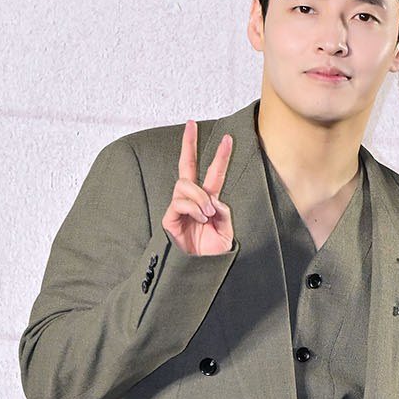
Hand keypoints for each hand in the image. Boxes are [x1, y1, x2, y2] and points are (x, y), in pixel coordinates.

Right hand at [162, 121, 234, 254]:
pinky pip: (179, 202)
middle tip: (190, 123)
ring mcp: (179, 209)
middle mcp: (192, 202)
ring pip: (185, 184)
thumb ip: (225, 215)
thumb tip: (213, 199)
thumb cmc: (212, 257)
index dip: (221, 157)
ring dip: (199, 196)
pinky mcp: (169, 219)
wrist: (198, 274)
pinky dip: (193, 207)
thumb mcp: (227, 234)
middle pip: (187, 166)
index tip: (229, 138)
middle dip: (189, 144)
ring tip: (208, 214)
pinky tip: (201, 218)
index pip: (213, 175)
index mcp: (208, 203)